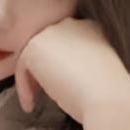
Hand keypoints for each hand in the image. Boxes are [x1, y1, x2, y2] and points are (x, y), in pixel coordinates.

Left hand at [13, 17, 129, 123]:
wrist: (107, 97)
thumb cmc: (107, 93)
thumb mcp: (95, 70)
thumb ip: (76, 63)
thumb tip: (55, 74)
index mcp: (91, 28)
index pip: (65, 44)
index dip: (58, 66)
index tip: (58, 87)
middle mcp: (71, 24)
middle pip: (47, 47)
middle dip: (42, 71)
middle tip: (41, 94)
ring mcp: (52, 32)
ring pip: (33, 57)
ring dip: (31, 81)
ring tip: (34, 102)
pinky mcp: (35, 46)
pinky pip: (22, 67)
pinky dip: (24, 87)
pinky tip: (31, 105)